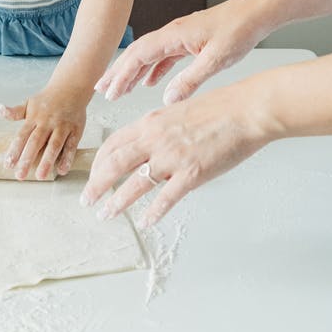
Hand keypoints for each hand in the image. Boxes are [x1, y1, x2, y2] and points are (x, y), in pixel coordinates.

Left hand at [0, 87, 86, 180]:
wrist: (71, 87)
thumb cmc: (47, 99)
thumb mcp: (29, 103)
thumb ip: (14, 112)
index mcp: (34, 118)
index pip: (22, 136)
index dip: (15, 150)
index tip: (8, 165)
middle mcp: (47, 122)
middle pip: (36, 142)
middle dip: (27, 159)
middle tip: (20, 176)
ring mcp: (62, 126)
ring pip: (54, 145)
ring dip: (47, 161)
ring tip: (40, 176)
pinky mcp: (75, 130)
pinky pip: (71, 145)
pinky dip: (67, 158)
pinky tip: (62, 170)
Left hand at [80, 80, 270, 228]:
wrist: (245, 111)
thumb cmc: (218, 109)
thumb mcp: (178, 112)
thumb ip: (160, 129)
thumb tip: (148, 143)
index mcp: (151, 122)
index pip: (114, 143)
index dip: (98, 162)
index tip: (92, 174)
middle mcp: (156, 139)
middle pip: (114, 164)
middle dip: (96, 184)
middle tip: (86, 200)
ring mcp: (172, 157)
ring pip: (134, 183)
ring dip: (116, 202)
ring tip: (105, 214)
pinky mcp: (192, 174)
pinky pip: (166, 198)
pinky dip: (153, 212)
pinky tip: (145, 222)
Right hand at [95, 0, 266, 106]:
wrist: (254, 13)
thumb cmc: (238, 30)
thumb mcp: (215, 60)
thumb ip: (190, 80)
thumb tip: (167, 99)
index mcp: (174, 35)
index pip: (139, 55)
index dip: (122, 74)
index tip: (110, 91)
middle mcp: (172, 33)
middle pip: (136, 53)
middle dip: (117, 72)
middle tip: (101, 90)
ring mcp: (180, 37)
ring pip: (148, 55)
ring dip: (132, 71)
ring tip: (119, 88)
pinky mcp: (189, 41)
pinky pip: (163, 56)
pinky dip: (152, 70)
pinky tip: (151, 83)